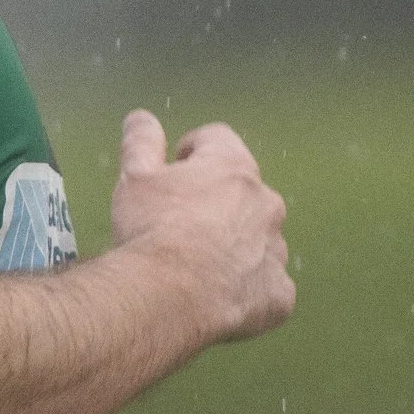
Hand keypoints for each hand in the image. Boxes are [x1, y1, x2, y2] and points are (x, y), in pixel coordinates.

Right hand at [110, 108, 293, 344]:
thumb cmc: (151, 230)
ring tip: (197, 263)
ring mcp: (275, 249)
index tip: (174, 168)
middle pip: (242, 191)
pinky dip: (247, 287)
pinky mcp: (278, 293)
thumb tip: (141, 117)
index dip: (192, 151)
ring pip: (258, 237)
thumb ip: (142, 141)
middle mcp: (264, 203)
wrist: (169, 296)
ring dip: (235, 243)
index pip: (217, 140)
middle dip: (216, 201)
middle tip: (180, 222)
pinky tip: (217, 294)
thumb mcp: (135, 176)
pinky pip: (267, 284)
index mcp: (232, 167)